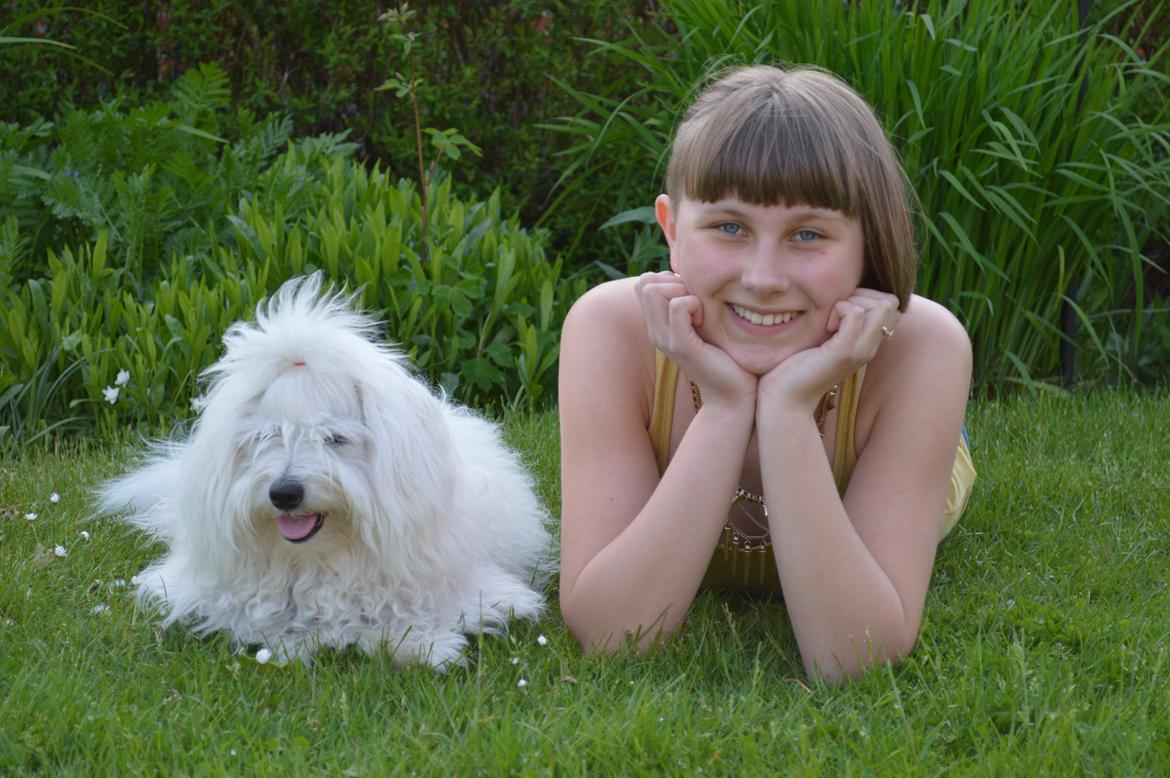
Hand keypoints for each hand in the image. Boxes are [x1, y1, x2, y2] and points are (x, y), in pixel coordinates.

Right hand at [635, 271, 756, 408]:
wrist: (733, 393)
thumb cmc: (725, 355)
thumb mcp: (704, 323)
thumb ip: (693, 302)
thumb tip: (689, 277)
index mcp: (658, 325)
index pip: (644, 282)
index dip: (668, 279)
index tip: (691, 297)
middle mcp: (656, 331)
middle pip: (644, 283)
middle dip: (672, 281)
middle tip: (696, 302)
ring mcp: (665, 339)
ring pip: (653, 290)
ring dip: (682, 291)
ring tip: (700, 312)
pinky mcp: (681, 346)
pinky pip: (678, 306)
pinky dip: (694, 304)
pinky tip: (705, 320)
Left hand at [757, 289, 900, 413]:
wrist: (786, 399)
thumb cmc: (796, 367)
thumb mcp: (823, 340)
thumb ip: (837, 323)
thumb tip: (841, 296)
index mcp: (866, 343)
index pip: (892, 306)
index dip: (868, 296)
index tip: (840, 310)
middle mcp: (869, 347)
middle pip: (891, 302)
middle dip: (863, 295)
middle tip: (836, 313)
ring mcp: (861, 350)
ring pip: (882, 305)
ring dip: (852, 302)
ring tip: (831, 321)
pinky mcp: (845, 351)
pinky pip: (856, 313)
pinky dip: (839, 309)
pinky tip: (826, 327)